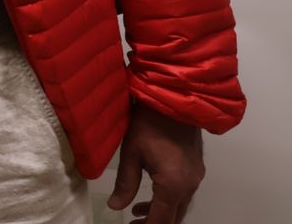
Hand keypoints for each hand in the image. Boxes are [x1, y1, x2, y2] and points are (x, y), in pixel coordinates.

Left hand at [107, 103, 204, 223]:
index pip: (161, 220)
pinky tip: (153, 195)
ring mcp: (196, 177)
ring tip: (137, 212)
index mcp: (173, 185)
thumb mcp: (131, 153)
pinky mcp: (196, 169)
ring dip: (162, 212)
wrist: (175, 100)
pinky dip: (169, 200)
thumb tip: (116, 206)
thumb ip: (125, 183)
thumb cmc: (149, 123)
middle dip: (155, 223)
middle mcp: (189, 186)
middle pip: (174, 217)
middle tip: (133, 223)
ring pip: (180, 206)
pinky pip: (184, 193)